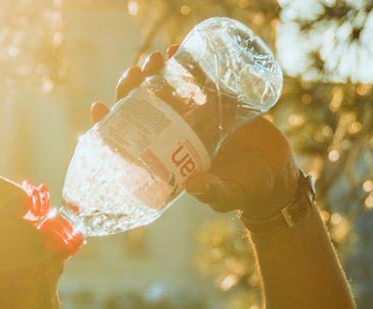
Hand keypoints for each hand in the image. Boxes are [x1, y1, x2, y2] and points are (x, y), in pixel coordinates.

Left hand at [91, 46, 297, 217]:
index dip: (109, 124)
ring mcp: (195, 116)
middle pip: (143, 107)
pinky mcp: (217, 103)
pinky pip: (196, 79)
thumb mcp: (227, 194)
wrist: (275, 176)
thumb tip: (194, 184)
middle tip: (135, 73)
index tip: (98, 107)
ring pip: (166, 89)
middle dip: (132, 88)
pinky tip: (179, 51)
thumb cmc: (244, 191)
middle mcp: (175, 134)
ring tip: (156, 57)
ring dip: (156, 71)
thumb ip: (212, 191)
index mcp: (167, 157)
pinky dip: (186, 64)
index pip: (129, 139)